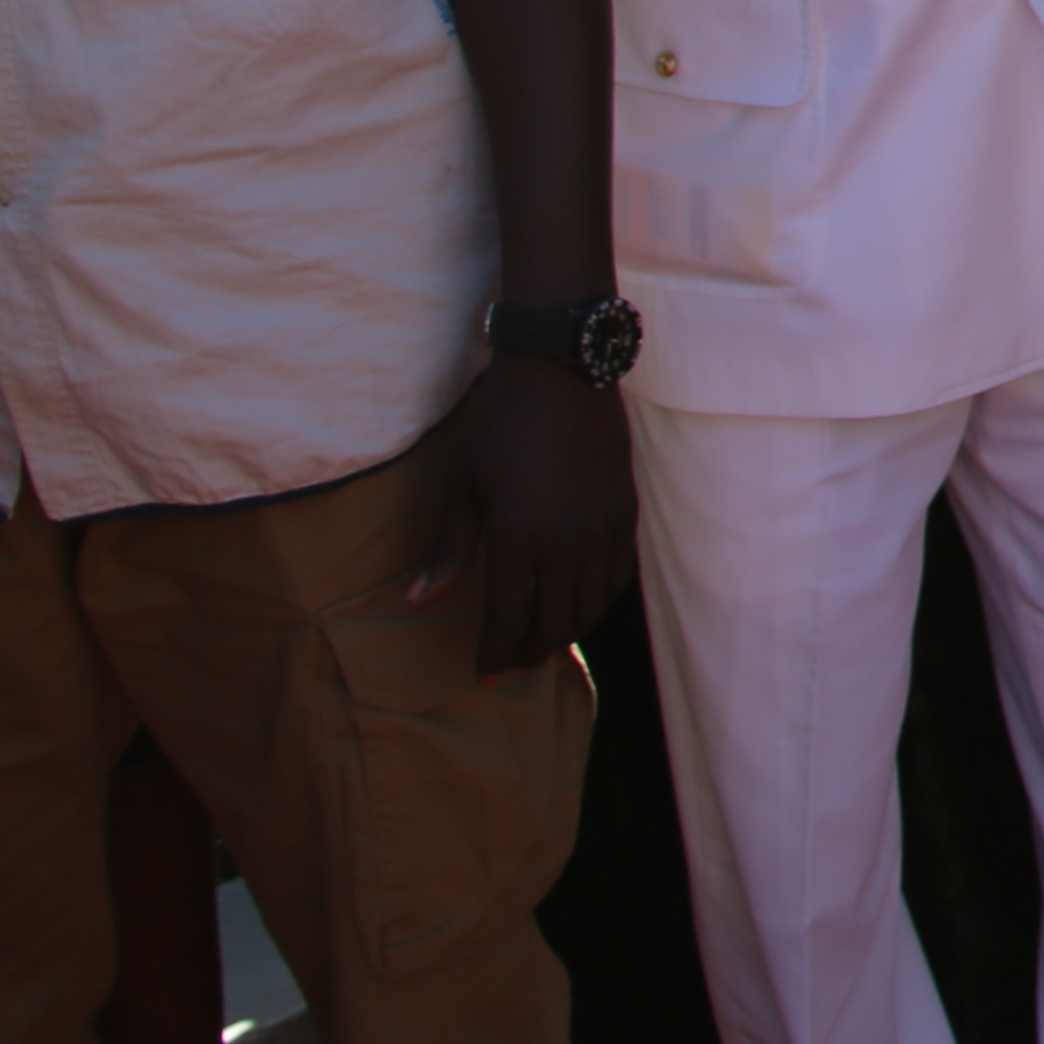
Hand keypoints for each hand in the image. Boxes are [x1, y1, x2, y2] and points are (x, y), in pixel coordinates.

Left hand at [414, 355, 633, 677]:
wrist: (560, 370)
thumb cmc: (499, 424)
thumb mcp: (463, 484)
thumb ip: (449, 549)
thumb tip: (418, 601)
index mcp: (520, 536)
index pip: (509, 617)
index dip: (496, 653)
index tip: (485, 672)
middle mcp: (567, 541)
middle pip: (554, 621)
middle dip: (532, 650)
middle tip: (514, 663)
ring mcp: (602, 527)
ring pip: (592, 604)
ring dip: (568, 631)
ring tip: (547, 640)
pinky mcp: (624, 511)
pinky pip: (619, 574)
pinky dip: (601, 599)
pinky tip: (584, 601)